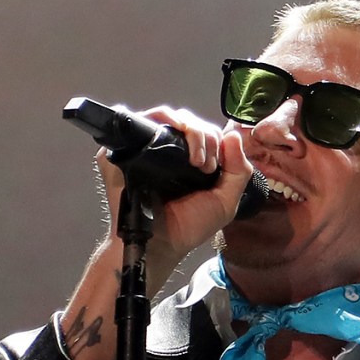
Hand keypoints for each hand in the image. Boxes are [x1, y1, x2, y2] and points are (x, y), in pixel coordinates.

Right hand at [94, 106, 253, 267]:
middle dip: (203, 135)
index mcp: (189, 158)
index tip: (214, 167)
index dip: (214, 139)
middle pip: (186, 119)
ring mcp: (142, 147)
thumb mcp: (225, 200)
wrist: (160, 244)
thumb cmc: (189, 226)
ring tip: (195, 160)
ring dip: (187, 129)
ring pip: (165, 115)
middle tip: (206, 165)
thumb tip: (234, 135)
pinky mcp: (121, 149)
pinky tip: (168, 145)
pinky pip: (135, 121)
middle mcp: (165, 149)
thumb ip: (238, 170)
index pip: (203, 130)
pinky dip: (155, 122)